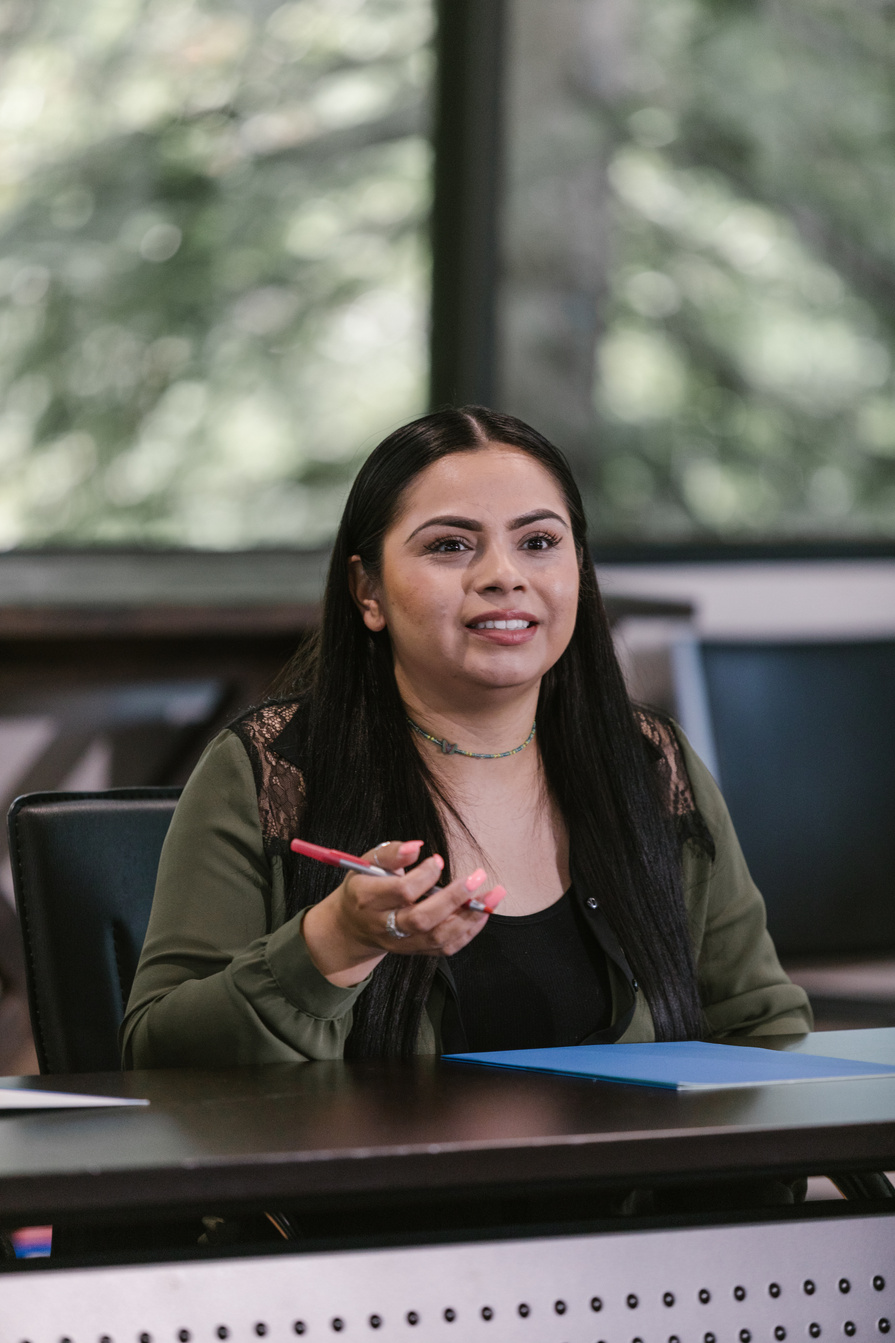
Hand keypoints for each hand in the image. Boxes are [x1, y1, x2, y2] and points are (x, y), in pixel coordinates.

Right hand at [301, 840, 504, 986]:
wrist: (351, 926)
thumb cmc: (365, 885)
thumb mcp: (368, 863)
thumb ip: (392, 853)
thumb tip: (417, 846)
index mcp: (368, 899)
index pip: (401, 891)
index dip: (424, 876)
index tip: (439, 860)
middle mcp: (383, 925)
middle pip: (421, 919)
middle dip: (453, 898)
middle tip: (476, 877)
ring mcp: (400, 943)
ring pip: (437, 938)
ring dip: (469, 918)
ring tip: (492, 896)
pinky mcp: (415, 952)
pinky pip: (445, 948)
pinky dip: (468, 931)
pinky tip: (483, 913)